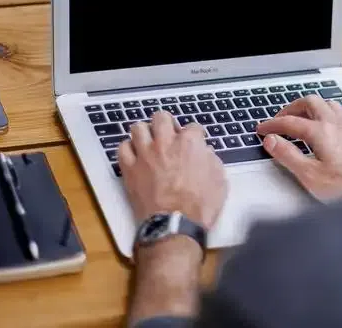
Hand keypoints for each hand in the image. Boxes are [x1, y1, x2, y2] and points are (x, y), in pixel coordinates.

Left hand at [118, 112, 227, 228]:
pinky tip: (135, 155)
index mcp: (190, 143)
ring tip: (149, 142)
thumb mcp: (219, 181)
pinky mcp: (130, 169)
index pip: (193, 126)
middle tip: (169, 134)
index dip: (196, 134)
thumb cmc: (200, 206)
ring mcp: (145, 154)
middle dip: (167, 123)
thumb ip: (212, 161)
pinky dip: (129, 149)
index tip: (196, 142)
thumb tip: (206, 152)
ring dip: (145, 132)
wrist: (175, 225)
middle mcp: (165, 143)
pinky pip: (122, 148)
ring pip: (138, 127)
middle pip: (161, 117)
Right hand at [257, 96, 341, 201]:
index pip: (290, 121)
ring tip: (300, 119)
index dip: (272, 124)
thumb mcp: (310, 176)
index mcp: (321, 131)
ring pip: (326, 104)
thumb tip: (272, 141)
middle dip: (291, 108)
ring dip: (309, 107)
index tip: (262, 129)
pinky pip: (339, 112)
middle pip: (309, 102)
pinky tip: (325, 126)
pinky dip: (325, 113)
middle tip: (279, 120)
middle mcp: (336, 123)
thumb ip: (288, 155)